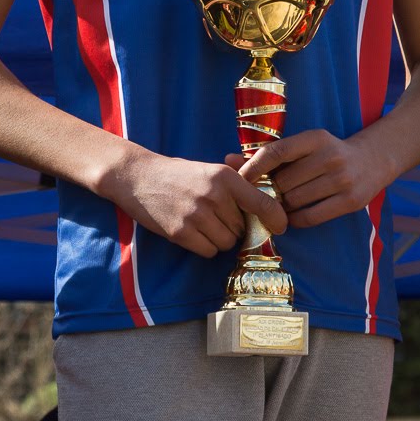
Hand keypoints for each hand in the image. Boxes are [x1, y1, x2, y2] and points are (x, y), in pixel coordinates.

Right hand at [114, 151, 288, 256]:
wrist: (138, 177)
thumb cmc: (178, 174)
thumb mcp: (210, 169)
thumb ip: (237, 184)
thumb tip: (267, 203)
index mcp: (224, 177)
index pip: (261, 202)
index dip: (276, 218)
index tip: (281, 226)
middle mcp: (214, 195)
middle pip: (242, 228)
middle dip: (235, 227)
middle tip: (217, 217)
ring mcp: (196, 215)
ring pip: (227, 243)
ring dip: (220, 238)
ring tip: (203, 223)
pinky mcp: (180, 232)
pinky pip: (208, 251)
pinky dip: (204, 246)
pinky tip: (193, 231)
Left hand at [233, 129, 394, 227]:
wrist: (374, 158)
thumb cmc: (329, 152)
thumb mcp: (305, 145)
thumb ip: (269, 153)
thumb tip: (228, 160)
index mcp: (316, 138)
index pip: (276, 151)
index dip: (253, 166)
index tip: (240, 178)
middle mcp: (330, 157)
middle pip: (283, 182)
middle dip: (270, 191)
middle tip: (266, 195)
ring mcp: (342, 180)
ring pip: (294, 201)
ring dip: (282, 206)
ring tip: (281, 204)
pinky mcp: (350, 201)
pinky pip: (310, 217)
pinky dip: (295, 219)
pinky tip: (293, 215)